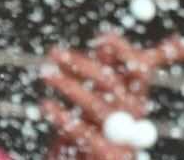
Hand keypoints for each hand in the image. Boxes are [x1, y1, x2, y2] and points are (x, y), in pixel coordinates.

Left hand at [41, 31, 183, 157]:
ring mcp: (124, 139)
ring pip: (98, 106)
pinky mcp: (111, 156)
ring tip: (45, 72)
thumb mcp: (96, 100)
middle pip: (113, 85)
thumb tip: (103, 42)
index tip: (104, 36)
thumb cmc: (90, 131)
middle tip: (53, 51)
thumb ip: (102, 73)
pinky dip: (63, 117)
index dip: (124, 53)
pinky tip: (46, 105)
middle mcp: (132, 118)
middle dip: (83, 65)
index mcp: (133, 100)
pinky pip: (85, 133)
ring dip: (69, 85)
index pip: (138, 72)